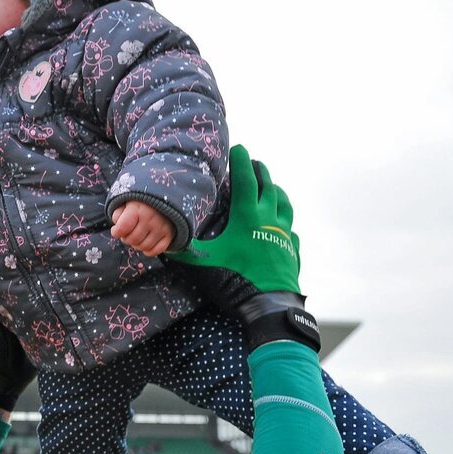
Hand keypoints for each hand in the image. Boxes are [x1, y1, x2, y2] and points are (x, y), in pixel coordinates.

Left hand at [110, 201, 173, 256]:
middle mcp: (151, 219)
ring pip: (143, 247)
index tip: (116, 230)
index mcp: (138, 209)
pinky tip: (145, 242)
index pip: (122, 229)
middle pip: (132, 240)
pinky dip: (148, 250)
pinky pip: (155, 251)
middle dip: (127, 238)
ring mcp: (161, 228)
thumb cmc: (141, 203)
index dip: (116, 232)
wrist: (163, 199)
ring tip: (137, 236)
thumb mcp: (126, 203)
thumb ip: (118, 215)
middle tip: (128, 233)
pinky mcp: (169, 235)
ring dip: (137, 245)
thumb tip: (117, 230)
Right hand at [170, 144, 318, 351]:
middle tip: (254, 163)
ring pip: (284, 203)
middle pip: (269, 185)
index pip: (246, 179)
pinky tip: (280, 227)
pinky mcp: (291, 249)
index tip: (238, 148)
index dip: (241, 161)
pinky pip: (290, 230)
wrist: (269, 305)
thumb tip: (161, 243)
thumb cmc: (236, 280)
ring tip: (271, 188)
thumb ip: (184, 251)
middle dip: (260, 171)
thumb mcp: (205, 264)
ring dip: (276, 191)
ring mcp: (283, 233)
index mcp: (248, 216)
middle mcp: (269, 218)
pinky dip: (284, 222)